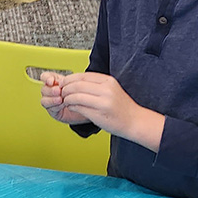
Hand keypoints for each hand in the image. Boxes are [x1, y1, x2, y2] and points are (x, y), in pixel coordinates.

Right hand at [39, 70, 92, 125]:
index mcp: (54, 81)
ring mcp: (50, 101)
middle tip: (58, 91)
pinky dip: (56, 106)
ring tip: (60, 99)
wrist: (84, 107)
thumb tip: (63, 80)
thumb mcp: (74, 84)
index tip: (51, 81)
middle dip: (50, 90)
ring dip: (52, 99)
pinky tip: (62, 105)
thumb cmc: (79, 94)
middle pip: (43, 89)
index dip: (46, 78)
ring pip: (44, 100)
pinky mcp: (53, 110)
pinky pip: (50, 108)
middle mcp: (50, 91)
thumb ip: (68, 81)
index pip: (45, 77)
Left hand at [44, 72, 164, 151]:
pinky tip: (72, 107)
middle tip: (61, 93)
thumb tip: (74, 81)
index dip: (69, 79)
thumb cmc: (121, 107)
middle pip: (77, 85)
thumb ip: (95, 84)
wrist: (135, 121)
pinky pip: (79, 108)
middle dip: (65, 89)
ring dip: (67, 98)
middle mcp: (106, 90)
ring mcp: (103, 102)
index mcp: (108, 81)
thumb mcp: (111, 89)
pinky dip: (72, 107)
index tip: (64, 83)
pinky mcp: (99, 114)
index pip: (82, 76)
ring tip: (66, 101)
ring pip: (76, 96)